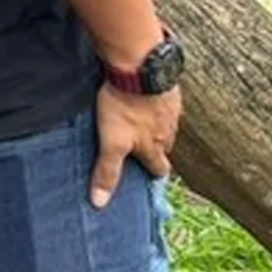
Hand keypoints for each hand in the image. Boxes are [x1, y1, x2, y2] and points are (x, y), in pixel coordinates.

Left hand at [90, 84, 181, 208]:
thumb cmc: (124, 108)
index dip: (154, 173)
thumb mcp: (111, 143)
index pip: (160, 168)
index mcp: (155, 146)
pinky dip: (156, 103)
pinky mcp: (168, 89)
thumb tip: (100, 203)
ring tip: (142, 123)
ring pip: (167, 124)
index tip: (150, 175)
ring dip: (157, 126)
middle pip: (165, 146)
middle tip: (143, 148)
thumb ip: (107, 171)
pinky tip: (146, 97)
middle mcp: (168, 130)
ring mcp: (171, 109)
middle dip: (156, 150)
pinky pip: (165, 101)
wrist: (140, 69)